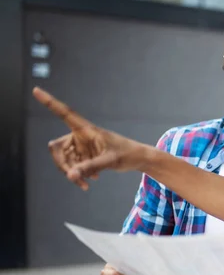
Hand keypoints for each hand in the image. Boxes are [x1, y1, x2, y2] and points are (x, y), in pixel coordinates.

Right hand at [32, 87, 148, 190]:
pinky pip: (73, 167)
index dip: (49, 102)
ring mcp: (81, 147)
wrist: (137, 160)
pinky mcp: (84, 157)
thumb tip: (70, 176)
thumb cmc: (127, 153)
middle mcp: (80, 136)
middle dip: (63, 164)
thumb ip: (90, 167)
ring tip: (86, 183)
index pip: (64, 113)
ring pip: (64, 161)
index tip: (35, 90)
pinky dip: (78, 175)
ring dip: (72, 173)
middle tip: (74, 178)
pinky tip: (91, 180)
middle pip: (57, 148)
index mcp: (86, 129)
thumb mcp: (110, 160)